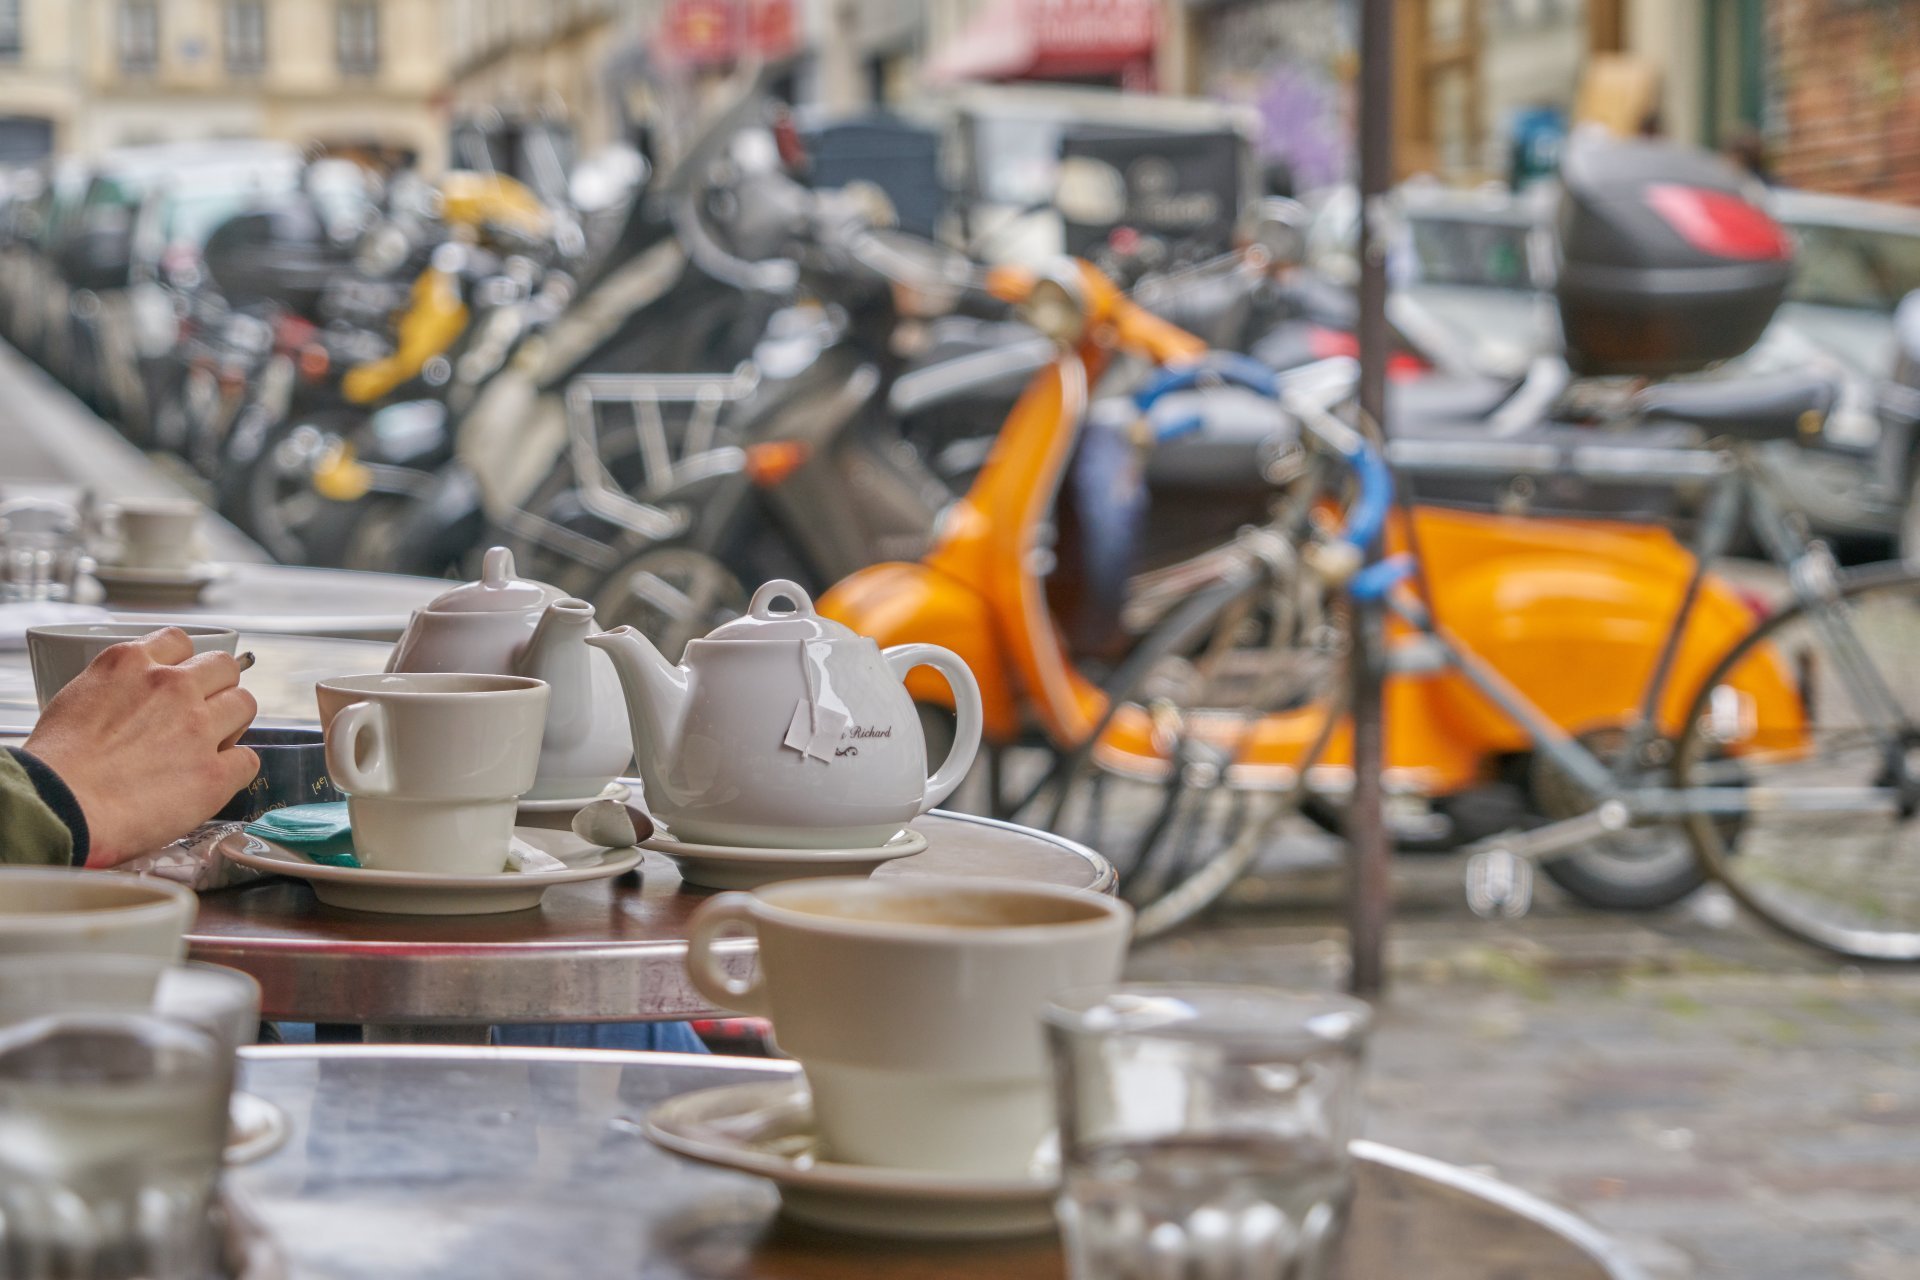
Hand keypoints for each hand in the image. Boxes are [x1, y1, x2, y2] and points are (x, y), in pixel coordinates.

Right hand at [25, 628, 258, 866]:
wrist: (57, 809)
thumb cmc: (53, 766)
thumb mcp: (75, 700)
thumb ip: (115, 690)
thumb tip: (130, 703)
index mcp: (129, 664)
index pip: (178, 641)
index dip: (184, 663)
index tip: (181, 679)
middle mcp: (171, 687)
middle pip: (224, 667)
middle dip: (217, 687)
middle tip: (203, 712)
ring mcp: (198, 728)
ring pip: (244, 704)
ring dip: (233, 722)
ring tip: (213, 743)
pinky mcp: (214, 773)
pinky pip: (247, 760)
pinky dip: (235, 769)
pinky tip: (214, 779)